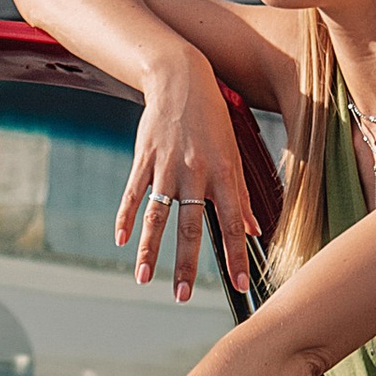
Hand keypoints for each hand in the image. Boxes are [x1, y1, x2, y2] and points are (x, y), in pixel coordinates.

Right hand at [120, 45, 257, 299]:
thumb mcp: (233, 152)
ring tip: (144, 279)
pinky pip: (133, 194)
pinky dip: (126, 218)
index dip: (237, 254)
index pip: (233, 222)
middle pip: (191, 226)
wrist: (180, 79)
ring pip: (157, 216)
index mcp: (223, 172)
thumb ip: (241, 194)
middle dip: (188, 264)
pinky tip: (121, 241)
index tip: (240, 284)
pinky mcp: (143, 159)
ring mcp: (166, 167)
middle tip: (184, 296)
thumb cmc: (213, 119)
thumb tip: (254, 230)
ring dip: (150, 250)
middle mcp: (195, 173)